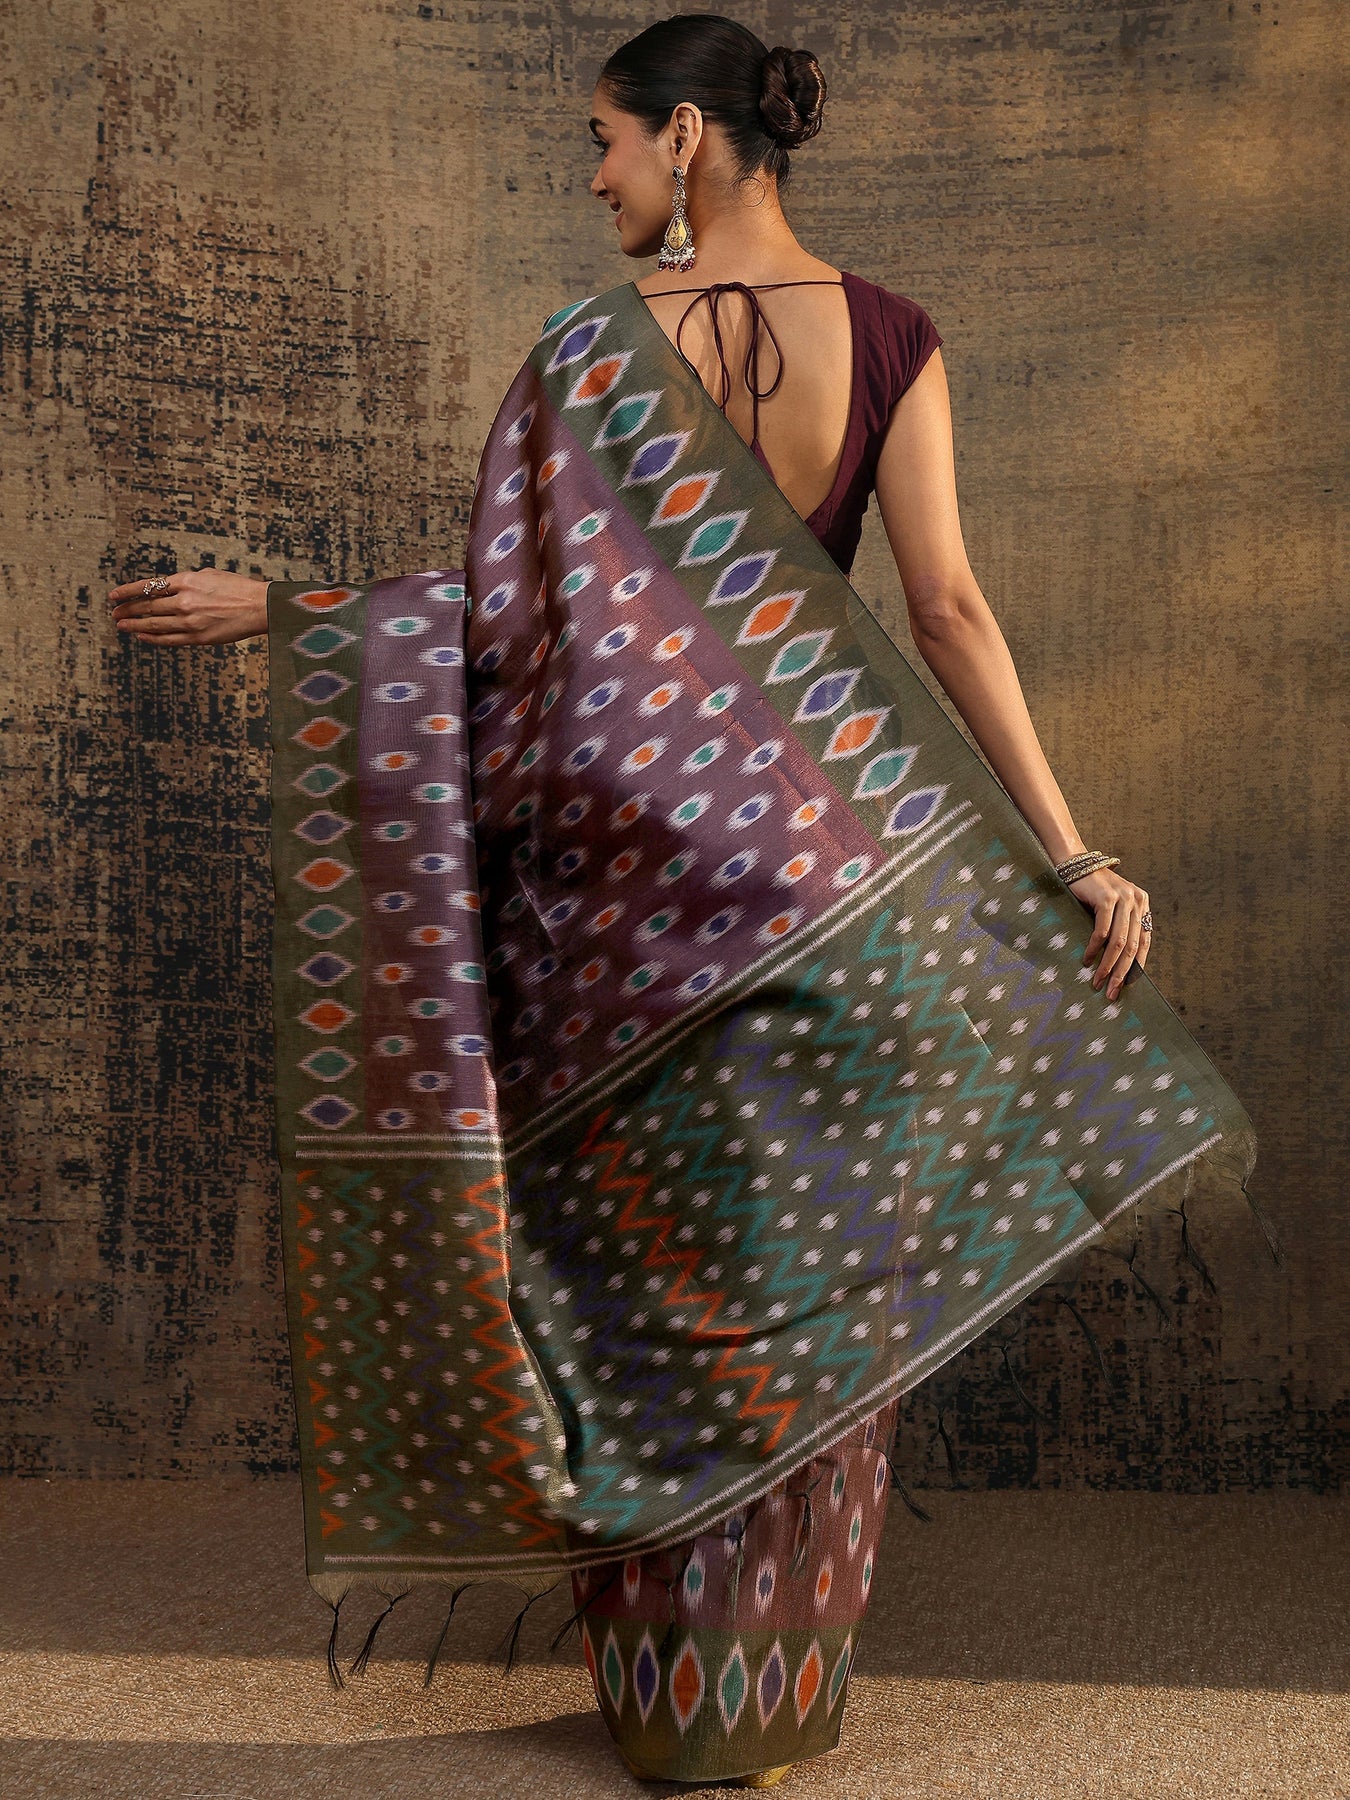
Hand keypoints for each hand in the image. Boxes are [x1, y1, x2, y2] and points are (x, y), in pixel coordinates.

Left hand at [108, 568, 269, 644]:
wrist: (259, 607)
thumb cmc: (237, 588)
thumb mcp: (208, 575)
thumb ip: (186, 582)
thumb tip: (169, 588)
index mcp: (186, 581)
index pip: (148, 586)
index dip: (127, 591)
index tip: (113, 596)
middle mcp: (184, 601)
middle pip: (147, 606)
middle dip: (127, 610)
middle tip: (114, 614)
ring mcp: (189, 621)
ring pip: (154, 624)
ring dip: (134, 625)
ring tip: (121, 626)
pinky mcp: (198, 637)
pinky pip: (169, 639)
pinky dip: (153, 638)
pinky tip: (142, 637)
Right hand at [1068, 866, 1151, 1001]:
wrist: (1074, 864)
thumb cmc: (1090, 891)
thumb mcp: (1111, 908)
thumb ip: (1119, 927)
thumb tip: (1118, 964)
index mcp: (1142, 904)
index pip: (1144, 943)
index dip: (1135, 967)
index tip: (1125, 987)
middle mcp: (1137, 901)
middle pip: (1133, 946)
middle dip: (1121, 973)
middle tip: (1112, 992)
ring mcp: (1123, 899)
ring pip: (1119, 942)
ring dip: (1107, 966)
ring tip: (1098, 982)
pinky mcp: (1107, 899)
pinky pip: (1102, 931)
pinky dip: (1094, 949)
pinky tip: (1087, 960)